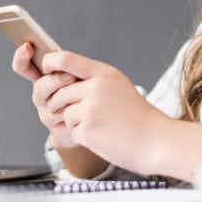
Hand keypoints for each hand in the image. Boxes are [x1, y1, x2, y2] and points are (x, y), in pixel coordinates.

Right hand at [11, 42, 78, 148]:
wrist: (91, 119)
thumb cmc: (83, 89)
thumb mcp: (77, 73)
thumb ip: (67, 65)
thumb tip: (66, 62)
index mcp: (42, 77)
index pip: (23, 67)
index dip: (21, 57)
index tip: (27, 46)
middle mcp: (41, 95)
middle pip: (40, 87)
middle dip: (55, 80)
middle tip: (71, 76)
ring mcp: (46, 113)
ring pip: (52, 105)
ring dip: (68, 97)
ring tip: (82, 93)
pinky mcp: (56, 129)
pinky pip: (64, 120)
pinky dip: (75, 112)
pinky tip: (85, 110)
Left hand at [41, 50, 171, 175]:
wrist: (156, 142)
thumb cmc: (137, 117)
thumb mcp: (118, 88)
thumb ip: (93, 81)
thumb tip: (62, 79)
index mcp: (104, 74)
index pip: (65, 59)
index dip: (49, 63)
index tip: (45, 68)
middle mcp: (95, 88)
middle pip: (59, 92)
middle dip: (61, 105)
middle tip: (82, 114)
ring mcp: (90, 109)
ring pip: (64, 113)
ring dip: (76, 123)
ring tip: (101, 126)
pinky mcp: (86, 130)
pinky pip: (71, 132)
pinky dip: (83, 137)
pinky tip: (103, 137)